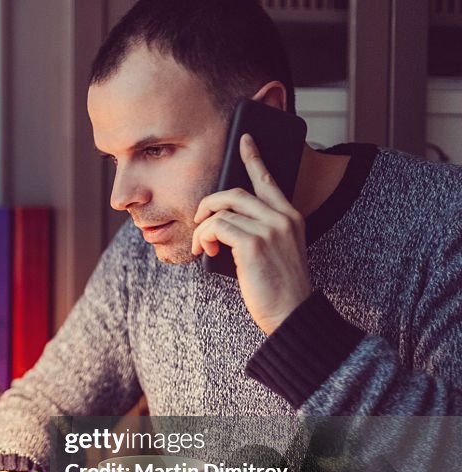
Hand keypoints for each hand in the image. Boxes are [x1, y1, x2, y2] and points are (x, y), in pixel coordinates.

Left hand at [192, 133, 311, 334]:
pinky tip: (204, 251)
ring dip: (202, 227)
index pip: (269, 180)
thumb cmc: (277, 288)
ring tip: (201, 245)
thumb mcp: (274, 252)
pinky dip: (203, 237)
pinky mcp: (254, 244)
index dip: (254, 158)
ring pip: (221, 210)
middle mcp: (283, 218)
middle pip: (234, 192)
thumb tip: (222, 222)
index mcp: (291, 217)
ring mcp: (270, 229)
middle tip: (198, 220)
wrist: (290, 314)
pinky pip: (216, 227)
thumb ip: (257, 232)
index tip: (245, 140)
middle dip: (208, 204)